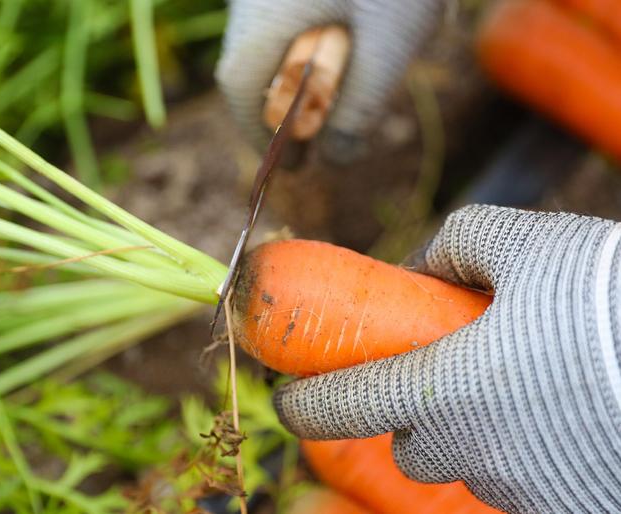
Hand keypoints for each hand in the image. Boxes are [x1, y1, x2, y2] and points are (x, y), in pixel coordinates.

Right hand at [215, 0, 439, 164]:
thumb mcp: (388, 39)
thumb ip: (360, 107)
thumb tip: (336, 159)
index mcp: (263, 14)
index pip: (240, 90)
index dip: (262, 136)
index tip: (292, 166)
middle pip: (257, 66)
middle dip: (290, 109)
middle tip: (324, 140)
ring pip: (279, 39)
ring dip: (310, 73)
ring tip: (351, 89)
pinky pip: (298, 14)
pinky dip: (322, 42)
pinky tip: (363, 37)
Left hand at [273, 205, 620, 512]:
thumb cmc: (601, 291)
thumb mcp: (518, 241)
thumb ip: (453, 248)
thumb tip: (423, 268)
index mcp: (444, 389)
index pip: (343, 407)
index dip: (306, 404)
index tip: (288, 401)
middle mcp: (474, 451)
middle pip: (408, 443)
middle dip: (409, 414)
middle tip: (439, 377)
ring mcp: (524, 488)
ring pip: (467, 466)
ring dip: (469, 435)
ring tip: (514, 389)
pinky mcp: (569, 505)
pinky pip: (522, 483)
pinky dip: (522, 453)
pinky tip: (554, 415)